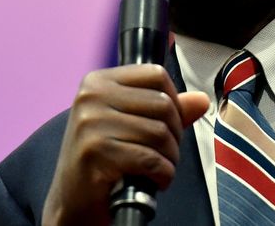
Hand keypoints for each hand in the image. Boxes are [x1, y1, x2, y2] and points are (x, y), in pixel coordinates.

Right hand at [42, 65, 208, 225]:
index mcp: (98, 81)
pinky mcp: (95, 152)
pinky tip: (155, 181)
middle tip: (166, 152)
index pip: (156, 74)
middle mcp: (91, 97)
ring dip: (170, 157)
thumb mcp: (130, 124)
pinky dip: (163, 174)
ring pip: (160, 133)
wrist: (72, 201)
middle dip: (175, 134)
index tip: (170, 122)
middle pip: (163, 104)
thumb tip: (202, 100)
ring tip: (160, 168)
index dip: (174, 100)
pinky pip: (151, 159)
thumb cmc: (102, 159)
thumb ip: (166, 109)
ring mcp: (91, 124)